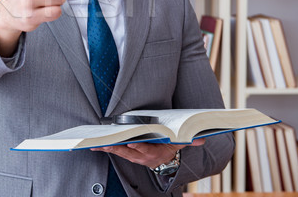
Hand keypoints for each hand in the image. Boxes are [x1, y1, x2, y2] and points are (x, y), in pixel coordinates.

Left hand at [90, 138, 204, 168]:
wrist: (166, 159)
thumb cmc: (170, 146)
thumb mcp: (181, 143)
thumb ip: (189, 141)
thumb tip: (201, 138)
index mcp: (155, 154)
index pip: (146, 149)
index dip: (139, 147)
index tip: (132, 143)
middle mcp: (142, 157)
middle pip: (128, 151)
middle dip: (116, 147)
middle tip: (106, 143)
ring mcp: (134, 157)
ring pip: (119, 152)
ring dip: (108, 148)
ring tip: (96, 144)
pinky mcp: (127, 154)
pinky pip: (115, 151)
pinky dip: (106, 147)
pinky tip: (95, 144)